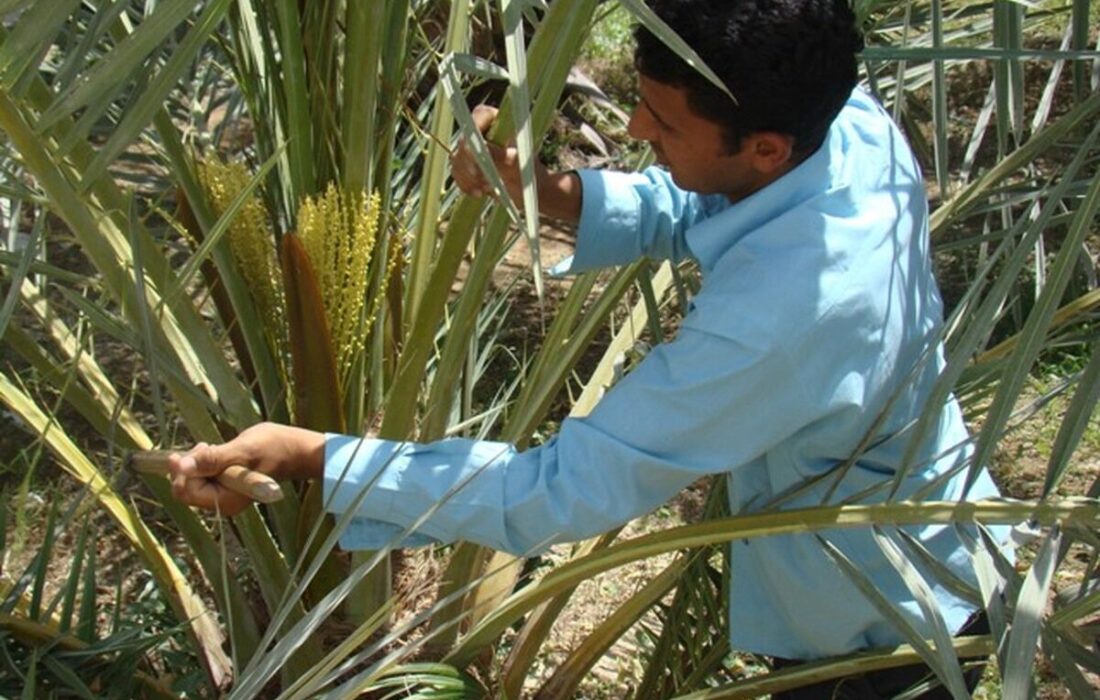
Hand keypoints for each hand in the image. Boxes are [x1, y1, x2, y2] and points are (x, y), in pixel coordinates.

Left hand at [168, 422, 324, 515]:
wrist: (294, 449)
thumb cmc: (273, 449)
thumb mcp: (241, 451)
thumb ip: (212, 460)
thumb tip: (182, 466)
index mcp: (226, 501)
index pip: (187, 491)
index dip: (184, 472)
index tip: (193, 450)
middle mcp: (222, 502)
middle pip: (186, 488)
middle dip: (189, 467)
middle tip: (206, 446)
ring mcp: (224, 494)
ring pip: (193, 481)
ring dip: (197, 462)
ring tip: (215, 447)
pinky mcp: (226, 484)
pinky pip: (203, 477)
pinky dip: (204, 463)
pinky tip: (218, 452)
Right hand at [450, 105, 521, 200]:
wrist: (527, 193)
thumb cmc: (529, 173)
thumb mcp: (517, 164)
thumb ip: (500, 155)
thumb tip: (482, 150)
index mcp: (498, 121)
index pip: (479, 116)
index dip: (475, 135)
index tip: (477, 157)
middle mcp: (482, 129)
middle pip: (464, 140)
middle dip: (471, 163)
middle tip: (486, 179)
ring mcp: (472, 147)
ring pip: (457, 158)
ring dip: (469, 176)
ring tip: (489, 187)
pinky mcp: (467, 164)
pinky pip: (456, 172)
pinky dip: (465, 184)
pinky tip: (480, 193)